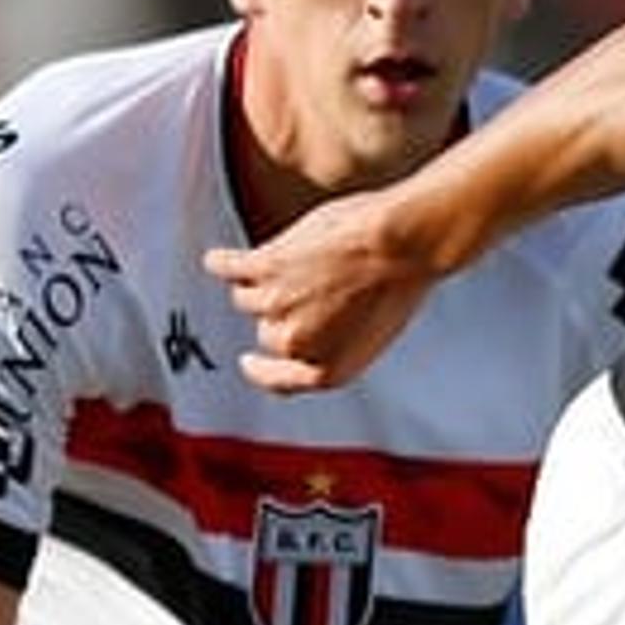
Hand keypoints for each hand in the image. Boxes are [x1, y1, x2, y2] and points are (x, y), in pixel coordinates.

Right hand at [202, 195, 439, 393]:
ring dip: (262, 282)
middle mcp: (297, 346)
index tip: (250, 361)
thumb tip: (304, 331)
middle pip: (267, 333)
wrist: (405, 242)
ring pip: (247, 299)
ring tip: (287, 261)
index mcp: (328, 373)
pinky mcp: (265, 268)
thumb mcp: (373, 331)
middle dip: (283, 312)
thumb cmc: (402, 282)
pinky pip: (226, 268)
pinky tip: (219, 260)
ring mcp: (277, 306)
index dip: (260, 371)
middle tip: (311, 284)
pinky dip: (221, 263)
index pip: (276, 382)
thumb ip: (334, 342)